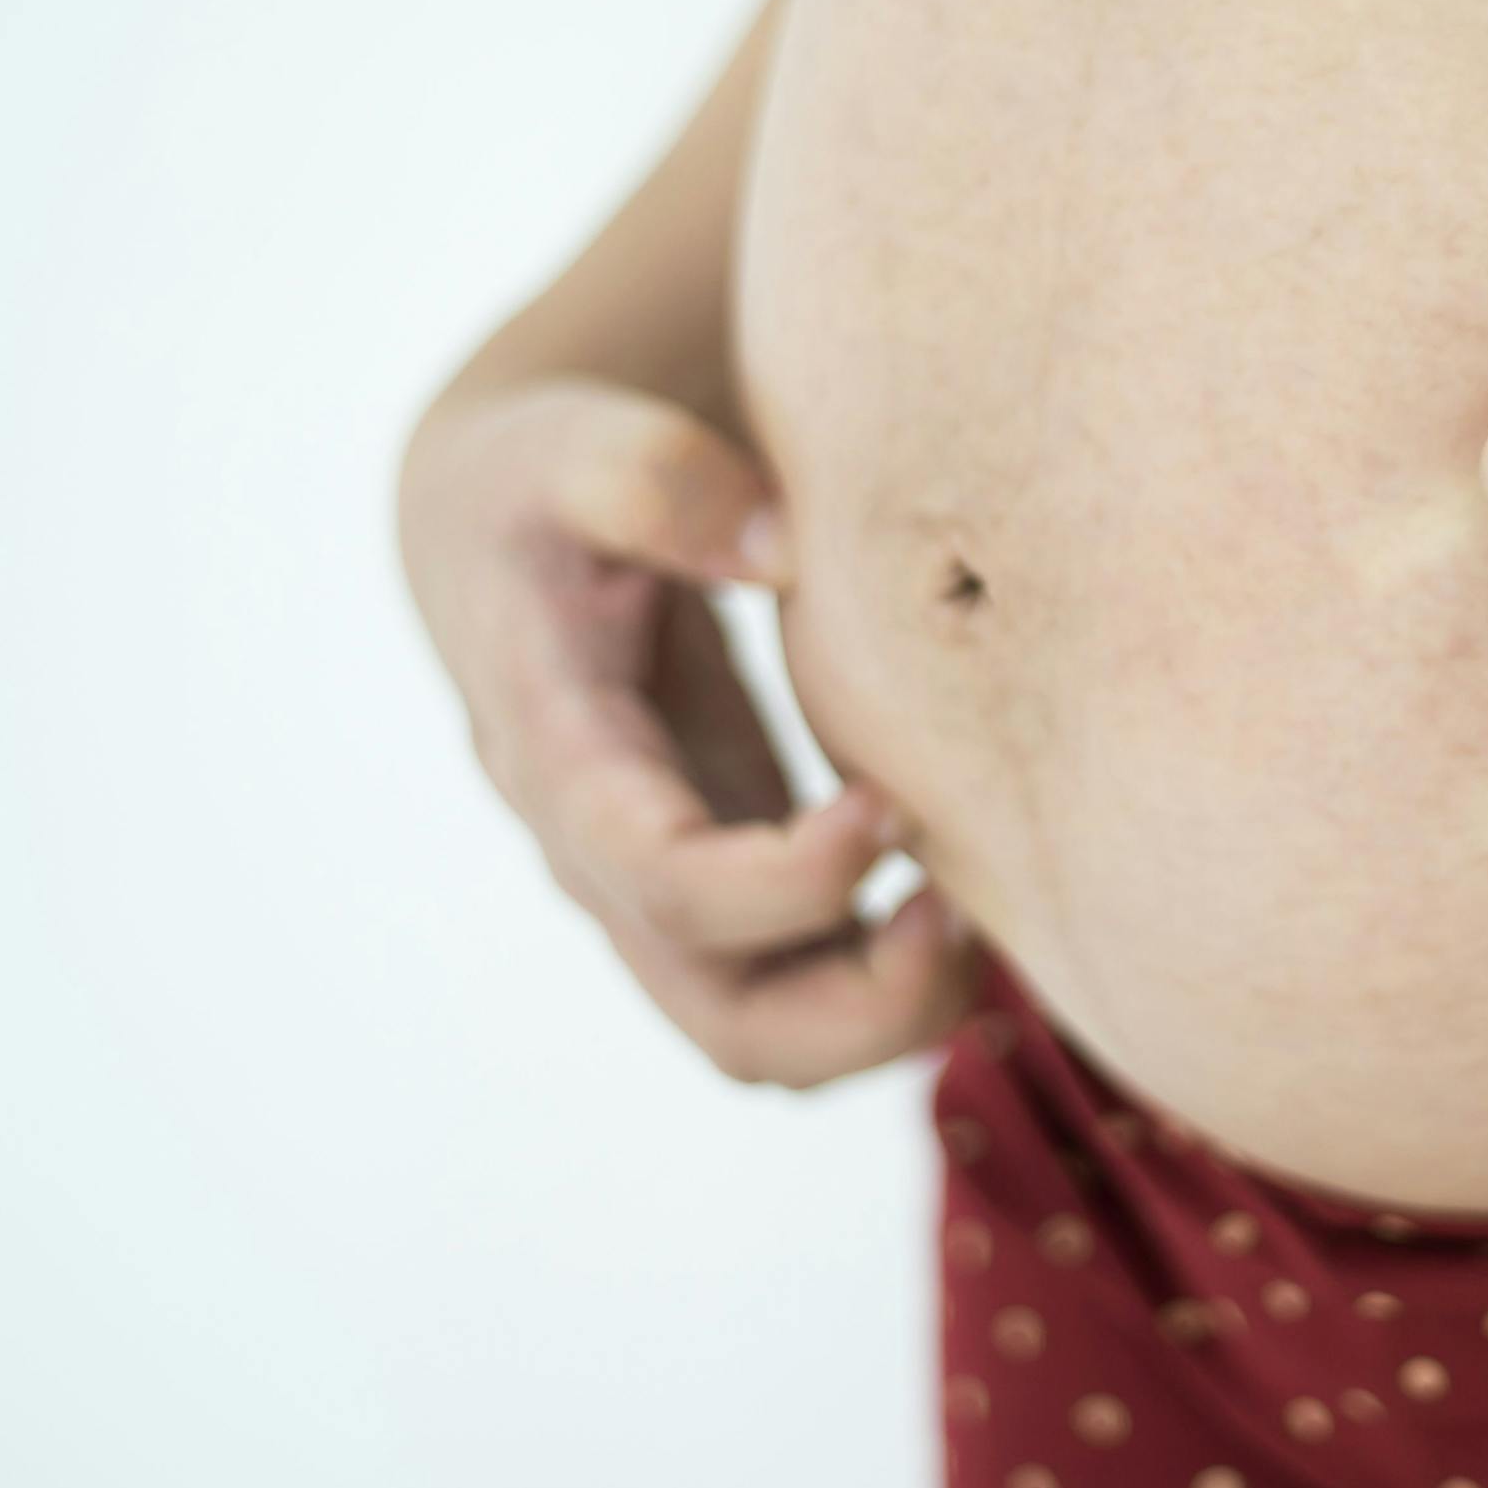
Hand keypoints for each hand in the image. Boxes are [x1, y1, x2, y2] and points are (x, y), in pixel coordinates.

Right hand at [396, 371, 972, 1082]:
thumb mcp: (574, 448)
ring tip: (987, 910)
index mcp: (560, 759)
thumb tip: (780, 543)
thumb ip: (657, 482)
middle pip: (729, 1023)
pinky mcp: (723, 890)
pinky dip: (890, 978)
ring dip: (893, 1012)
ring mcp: (663, 896)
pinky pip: (805, 992)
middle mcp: (604, 862)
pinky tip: (969, 889)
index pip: (664, 880)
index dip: (789, 878)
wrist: (500, 533)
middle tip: (970, 908)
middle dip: (866, 1007)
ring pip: (773, 1040)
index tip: (893, 805)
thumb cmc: (542, 485)